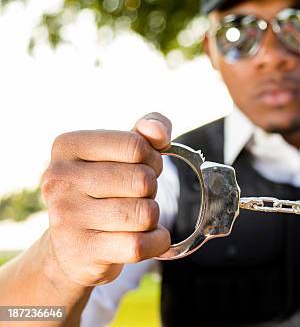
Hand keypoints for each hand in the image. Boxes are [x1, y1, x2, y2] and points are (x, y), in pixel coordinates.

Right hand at [41, 113, 171, 285]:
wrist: (72, 248)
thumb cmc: (104, 189)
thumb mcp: (122, 152)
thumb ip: (148, 129)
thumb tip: (159, 133)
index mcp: (67, 146)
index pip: (135, 146)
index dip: (152, 158)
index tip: (142, 166)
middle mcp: (59, 179)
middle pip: (142, 180)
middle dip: (151, 189)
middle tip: (136, 195)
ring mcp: (67, 217)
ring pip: (144, 213)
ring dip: (152, 216)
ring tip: (134, 217)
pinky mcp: (82, 252)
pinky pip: (141, 244)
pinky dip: (157, 241)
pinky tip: (146, 238)